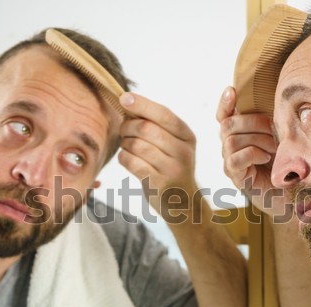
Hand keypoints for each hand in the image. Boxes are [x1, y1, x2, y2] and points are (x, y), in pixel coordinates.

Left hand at [118, 92, 197, 218]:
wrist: (183, 203)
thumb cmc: (171, 166)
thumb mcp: (174, 144)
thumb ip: (156, 124)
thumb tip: (127, 101)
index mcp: (187, 136)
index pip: (163, 114)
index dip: (142, 104)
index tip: (124, 98)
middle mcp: (183, 151)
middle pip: (146, 128)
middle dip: (128, 126)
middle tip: (124, 131)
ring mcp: (172, 169)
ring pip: (137, 145)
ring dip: (125, 143)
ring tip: (127, 146)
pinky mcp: (159, 184)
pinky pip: (132, 162)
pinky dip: (124, 157)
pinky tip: (127, 158)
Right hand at [217, 86, 286, 216]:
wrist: (296, 196)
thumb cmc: (291, 165)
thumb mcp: (285, 137)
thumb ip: (277, 122)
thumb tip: (282, 102)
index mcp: (240, 135)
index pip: (223, 116)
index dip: (224, 103)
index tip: (231, 89)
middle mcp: (230, 148)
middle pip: (227, 125)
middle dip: (253, 122)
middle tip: (275, 130)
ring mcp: (231, 164)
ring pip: (231, 141)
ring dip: (257, 140)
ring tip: (275, 148)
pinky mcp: (236, 178)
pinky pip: (234, 159)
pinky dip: (252, 154)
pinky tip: (266, 159)